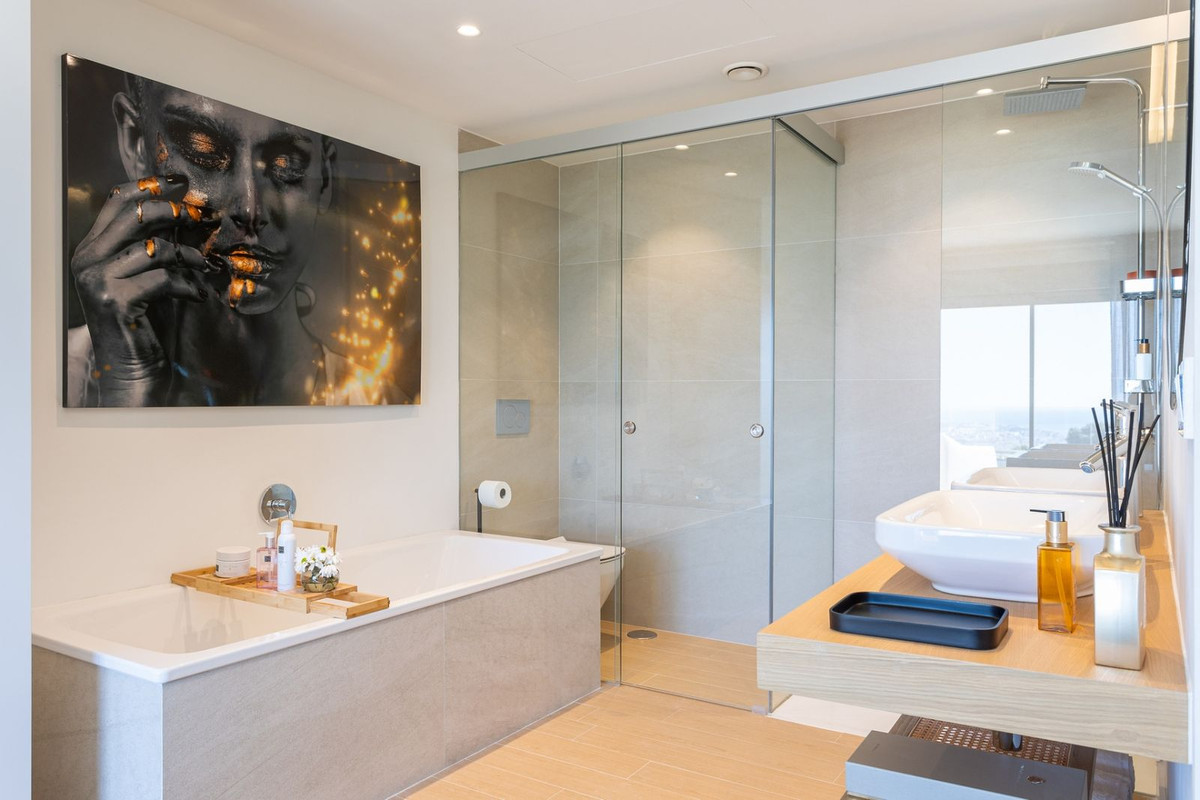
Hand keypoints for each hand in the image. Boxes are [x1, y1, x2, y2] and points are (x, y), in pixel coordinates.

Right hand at [70, 174, 215, 405]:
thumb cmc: (141, 323)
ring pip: (154, 248)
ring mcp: (98, 279)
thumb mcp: (141, 277)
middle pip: (135, 216)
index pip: (116, 202)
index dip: (149, 187)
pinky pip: (162, 279)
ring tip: (206, 267)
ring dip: (189, 256)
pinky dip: (187, 286)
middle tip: (202, 218)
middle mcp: (88, 259)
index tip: (180, 182)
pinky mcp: (115, 300)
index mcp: (91, 248)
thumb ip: (149, 247)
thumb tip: (184, 214)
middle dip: (173, 213)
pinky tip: (198, 296)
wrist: (128, 369)